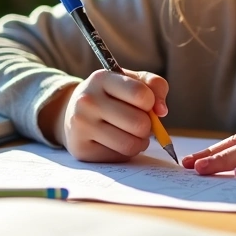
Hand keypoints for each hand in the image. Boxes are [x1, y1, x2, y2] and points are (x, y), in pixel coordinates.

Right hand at [39, 69, 168, 162]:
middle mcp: (87, 101)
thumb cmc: (110, 95)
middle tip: (140, 121)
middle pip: (139, 123)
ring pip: (131, 144)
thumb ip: (155, 86)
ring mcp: (82, 126)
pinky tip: (119, 142)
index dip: (151, 102)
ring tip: (133, 133)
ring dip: (140, 141)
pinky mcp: (81, 149)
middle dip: (147, 125)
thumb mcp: (131, 80)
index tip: (145, 103)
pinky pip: (120, 157)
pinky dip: (127, 152)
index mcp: (101, 79)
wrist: (73, 112)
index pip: (141, 94)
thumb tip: (162, 111)